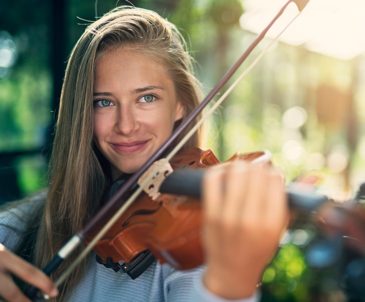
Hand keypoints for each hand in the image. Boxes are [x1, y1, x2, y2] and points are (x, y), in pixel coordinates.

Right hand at [0, 243, 57, 301]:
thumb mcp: (1, 252)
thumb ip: (11, 265)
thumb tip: (31, 281)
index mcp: (3, 255)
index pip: (29, 271)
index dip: (44, 283)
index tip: (54, 291)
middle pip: (12, 293)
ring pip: (2, 296)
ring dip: (8, 299)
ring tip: (19, 298)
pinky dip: (1, 298)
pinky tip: (3, 297)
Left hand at [202, 161, 287, 298]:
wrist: (231, 271)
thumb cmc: (259, 247)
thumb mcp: (281, 229)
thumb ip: (294, 202)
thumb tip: (314, 176)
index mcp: (271, 224)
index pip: (274, 180)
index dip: (274, 173)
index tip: (271, 177)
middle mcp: (250, 220)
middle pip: (255, 173)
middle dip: (257, 168)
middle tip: (255, 174)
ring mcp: (227, 217)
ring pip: (235, 172)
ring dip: (240, 167)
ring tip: (242, 172)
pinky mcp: (210, 214)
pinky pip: (212, 179)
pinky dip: (220, 170)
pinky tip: (225, 173)